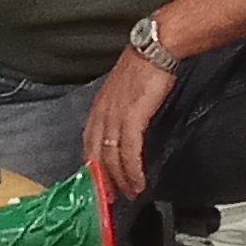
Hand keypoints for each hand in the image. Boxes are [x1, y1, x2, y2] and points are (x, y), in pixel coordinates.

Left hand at [82, 49, 175, 200]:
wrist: (156, 48)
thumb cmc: (145, 63)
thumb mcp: (124, 87)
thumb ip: (120, 106)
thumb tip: (126, 122)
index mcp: (99, 105)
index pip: (88, 141)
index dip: (93, 163)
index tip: (98, 179)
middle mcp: (102, 112)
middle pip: (96, 154)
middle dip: (103, 179)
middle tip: (110, 197)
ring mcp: (115, 116)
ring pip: (111, 157)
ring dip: (120, 180)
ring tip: (129, 194)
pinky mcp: (131, 118)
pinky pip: (129, 153)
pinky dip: (133, 171)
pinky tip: (138, 181)